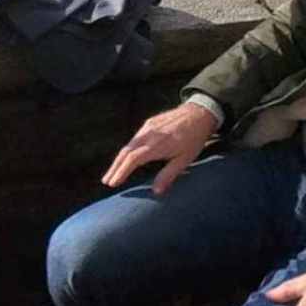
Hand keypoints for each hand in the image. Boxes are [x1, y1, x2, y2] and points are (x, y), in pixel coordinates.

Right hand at [102, 101, 218, 194]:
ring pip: (128, 145)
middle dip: (114, 168)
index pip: (132, 160)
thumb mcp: (184, 159)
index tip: (113, 183)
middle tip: (106, 181)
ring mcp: (147, 128)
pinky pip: (134, 138)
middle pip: (125, 152)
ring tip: (113, 173)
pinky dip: (127, 150)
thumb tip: (156, 192)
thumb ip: (169, 175)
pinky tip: (126, 157)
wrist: (198, 113)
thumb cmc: (193, 138)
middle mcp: (148, 135)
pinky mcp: (149, 123)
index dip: (121, 172)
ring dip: (119, 160)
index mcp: (156, 145)